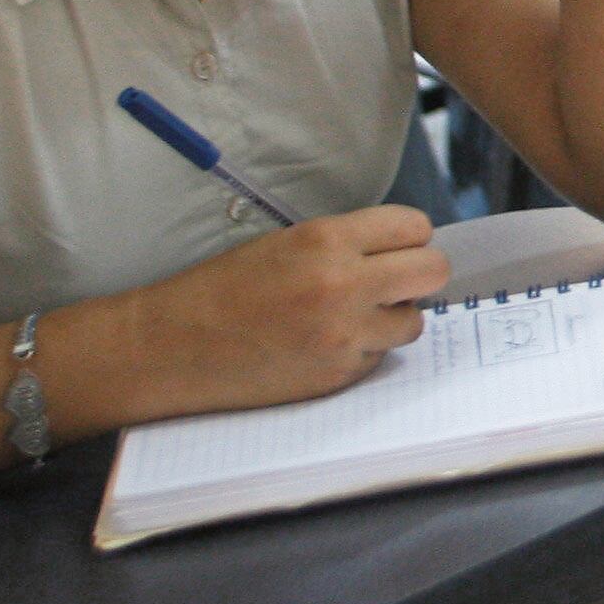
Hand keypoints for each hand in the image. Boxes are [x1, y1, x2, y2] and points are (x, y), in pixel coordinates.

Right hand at [136, 208, 450, 413]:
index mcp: (327, 241)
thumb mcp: (285, 243)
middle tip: (394, 280)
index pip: (415, 227)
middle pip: (434, 271)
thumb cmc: (220, 289)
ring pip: (414, 321)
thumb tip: (403, 251)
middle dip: (419, 274)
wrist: (169, 347)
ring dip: (393, 317)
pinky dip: (363, 349)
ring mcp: (345, 335)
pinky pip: (380, 356)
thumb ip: (346, 244)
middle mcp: (343, 286)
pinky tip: (324, 344)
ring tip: (352, 316)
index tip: (398, 247)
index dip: (410, 237)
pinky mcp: (338, 375)